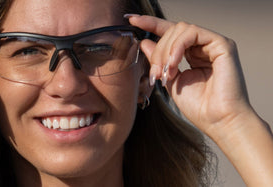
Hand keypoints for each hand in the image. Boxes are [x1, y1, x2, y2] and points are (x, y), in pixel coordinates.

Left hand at [127, 15, 272, 186]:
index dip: (151, 24)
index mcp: (192, 54)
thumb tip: (144, 42)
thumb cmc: (198, 107)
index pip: (170, 33)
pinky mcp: (222, 44)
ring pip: (180, 29)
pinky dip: (178, 46)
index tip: (131, 20)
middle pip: (172, 30)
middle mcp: (203, 47)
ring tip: (165, 72)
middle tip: (155, 73)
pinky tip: (173, 63)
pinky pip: (192, 33)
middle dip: (158, 49)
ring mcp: (213, 44)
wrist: (218, 121)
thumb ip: (159, 61)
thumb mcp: (170, 80)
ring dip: (166, 50)